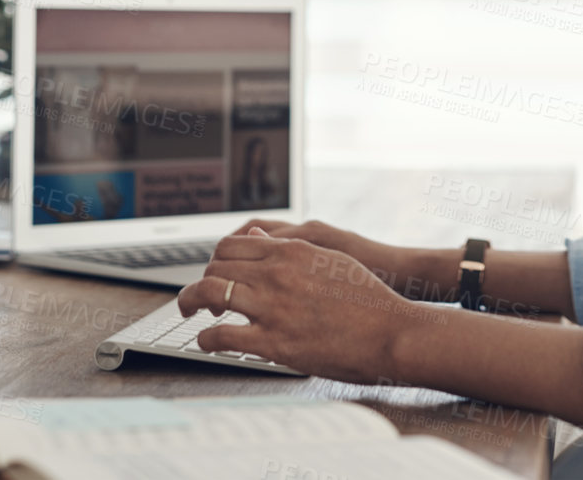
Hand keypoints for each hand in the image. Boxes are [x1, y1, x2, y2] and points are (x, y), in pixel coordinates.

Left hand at [176, 226, 438, 382]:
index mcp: (293, 250)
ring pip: (210, 294)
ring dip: (190, 303)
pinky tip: (207, 342)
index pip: (232, 245)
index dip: (216, 260)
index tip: (215, 274)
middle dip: (201, 281)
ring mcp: (274, 307)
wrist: (392, 332)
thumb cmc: (368, 298)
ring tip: (190, 314)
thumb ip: (291, 248)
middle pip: (216, 267)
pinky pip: (222, 336)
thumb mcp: (332, 258)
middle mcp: (278, 273)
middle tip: (199, 298)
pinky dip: (205, 339)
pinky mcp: (274, 342)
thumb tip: (255, 239)